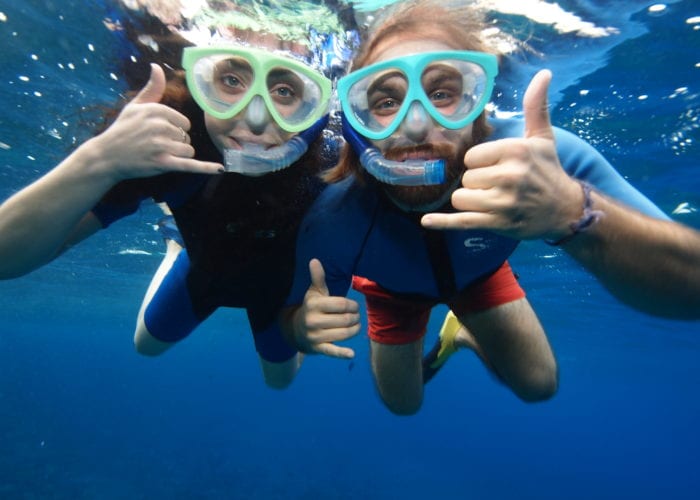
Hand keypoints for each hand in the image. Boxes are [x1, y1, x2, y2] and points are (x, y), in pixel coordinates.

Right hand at [88, 64, 222, 180]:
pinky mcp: (162, 163)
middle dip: (176, 142)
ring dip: (177, 155)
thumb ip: (152, 88)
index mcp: (156, 110)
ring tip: (157, 154)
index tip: (158, 133)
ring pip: (188, 150)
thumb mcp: (135, 106)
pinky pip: (190, 165)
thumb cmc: (122, 130)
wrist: (107, 156)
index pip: (184, 122)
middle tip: (155, 145)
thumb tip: (157, 66)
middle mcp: (159, 126)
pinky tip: (219, 169)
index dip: (175, 130)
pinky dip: (205, 168)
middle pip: (187, 136)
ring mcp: (161, 145)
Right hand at [290, 259, 359, 357]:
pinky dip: (342, 353)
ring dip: (355, 330)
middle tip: (356, 316)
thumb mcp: (314, 293)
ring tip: (355, 326)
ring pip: (344, 334)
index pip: (342, 304)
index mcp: (314, 305)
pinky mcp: (318, 348)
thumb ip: (317, 278)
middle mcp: (313, 321)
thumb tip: (315, 260)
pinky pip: (332, 351)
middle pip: (346, 319)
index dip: (352, 305)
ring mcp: (315, 336)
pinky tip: (351, 353)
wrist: (295, 331)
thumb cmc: (311, 308)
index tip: (353, 306)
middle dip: (355, 317)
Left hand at [421, 70, 582, 240]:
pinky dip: (443, 222)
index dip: (480, 163)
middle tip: (500, 186)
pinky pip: (462, 221)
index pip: (471, 157)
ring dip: (471, 201)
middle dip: (477, 183)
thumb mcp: (542, 137)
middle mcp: (509, 176)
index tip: (497, 167)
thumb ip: (536, 106)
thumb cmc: (548, 170)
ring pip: (461, 199)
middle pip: (466, 178)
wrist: (564, 210)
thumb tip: (543, 73)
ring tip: (493, 200)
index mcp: (516, 152)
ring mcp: (503, 202)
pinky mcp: (498, 223)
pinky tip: (427, 220)